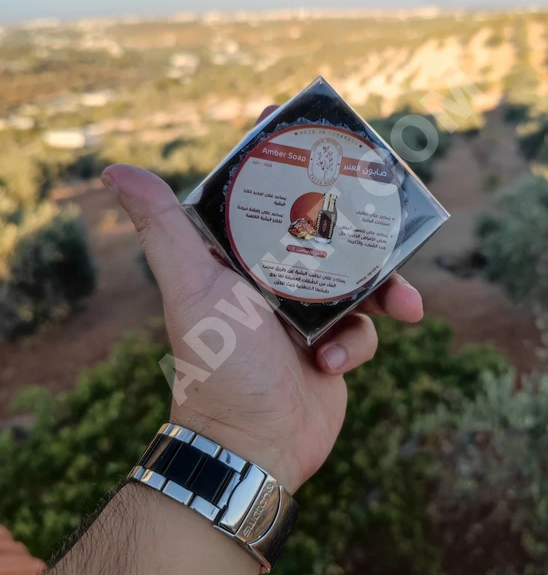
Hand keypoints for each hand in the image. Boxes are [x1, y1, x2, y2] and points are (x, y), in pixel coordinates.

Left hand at [102, 156, 421, 493]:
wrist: (250, 445)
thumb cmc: (216, 363)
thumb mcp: (192, 287)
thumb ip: (163, 229)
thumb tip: (116, 170)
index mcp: (242, 258)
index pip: (266, 196)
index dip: (287, 161)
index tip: (312, 128)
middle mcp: (276, 280)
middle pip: (327, 233)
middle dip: (362, 225)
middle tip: (389, 209)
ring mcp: (307, 314)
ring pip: (361, 281)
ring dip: (386, 289)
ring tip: (404, 304)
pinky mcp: (332, 347)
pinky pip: (363, 330)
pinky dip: (357, 345)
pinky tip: (332, 364)